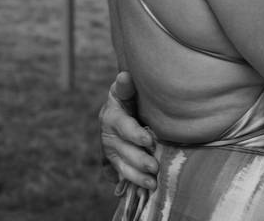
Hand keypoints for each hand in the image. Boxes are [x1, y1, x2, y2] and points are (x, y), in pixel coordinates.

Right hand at [99, 71, 158, 190]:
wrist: (126, 107)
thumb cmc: (130, 95)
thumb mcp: (127, 90)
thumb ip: (126, 87)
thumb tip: (125, 76)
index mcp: (112, 115)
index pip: (123, 125)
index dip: (135, 134)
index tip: (149, 140)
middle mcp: (109, 134)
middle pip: (123, 149)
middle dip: (139, 159)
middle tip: (155, 166)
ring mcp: (111, 150)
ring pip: (122, 165)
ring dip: (137, 175)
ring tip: (153, 182)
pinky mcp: (115, 161)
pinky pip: (123, 174)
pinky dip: (134, 181)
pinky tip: (148, 187)